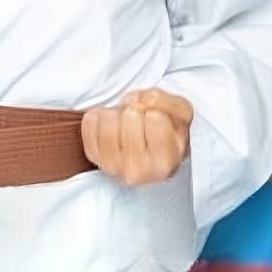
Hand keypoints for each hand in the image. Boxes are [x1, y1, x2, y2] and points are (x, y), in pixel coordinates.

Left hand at [80, 89, 194, 187]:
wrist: (149, 154)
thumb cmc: (167, 133)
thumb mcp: (180, 114)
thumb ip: (163, 101)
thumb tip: (133, 101)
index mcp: (164, 162)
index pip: (154, 117)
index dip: (156, 111)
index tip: (156, 121)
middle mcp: (137, 170)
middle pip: (130, 115)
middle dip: (136, 111)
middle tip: (141, 122)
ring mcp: (111, 166)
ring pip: (108, 117)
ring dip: (117, 113)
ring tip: (126, 124)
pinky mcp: (93, 156)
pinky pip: (90, 120)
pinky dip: (100, 116)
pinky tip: (112, 127)